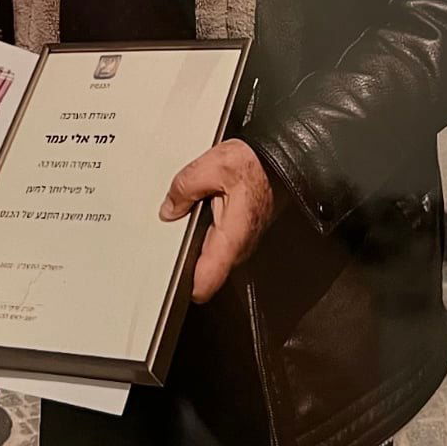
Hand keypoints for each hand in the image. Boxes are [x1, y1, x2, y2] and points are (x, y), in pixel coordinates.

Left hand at [160, 139, 277, 303]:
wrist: (279, 159)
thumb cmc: (255, 164)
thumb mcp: (211, 167)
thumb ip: (184, 189)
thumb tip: (170, 208)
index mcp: (230, 238)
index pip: (206, 283)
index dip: (185, 286)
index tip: (168, 282)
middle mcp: (239, 246)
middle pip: (204, 270)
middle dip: (185, 258)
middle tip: (168, 239)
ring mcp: (242, 241)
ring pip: (211, 255)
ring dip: (195, 243)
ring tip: (183, 219)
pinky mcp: (242, 232)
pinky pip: (218, 241)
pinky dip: (205, 231)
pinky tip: (201, 210)